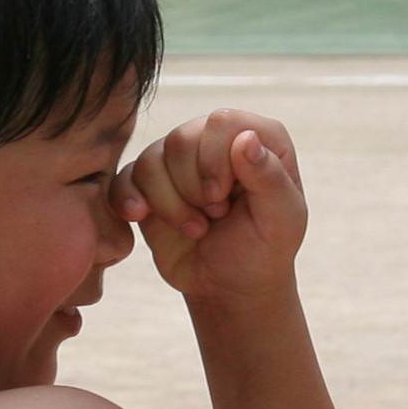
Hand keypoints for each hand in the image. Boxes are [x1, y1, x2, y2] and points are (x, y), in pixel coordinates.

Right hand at [128, 109, 307, 307]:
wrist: (230, 286)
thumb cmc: (264, 251)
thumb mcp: (282, 221)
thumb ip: (270, 178)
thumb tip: (246, 138)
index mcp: (258, 138)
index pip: (222, 122)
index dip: (216, 161)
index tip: (224, 199)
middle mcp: (215, 140)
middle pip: (182, 138)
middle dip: (193, 188)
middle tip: (213, 216)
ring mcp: (180, 161)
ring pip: (151, 159)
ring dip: (169, 203)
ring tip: (195, 229)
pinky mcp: (149, 184)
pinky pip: (125, 177)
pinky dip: (129, 198)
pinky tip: (140, 217)